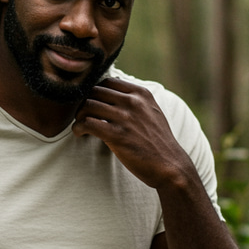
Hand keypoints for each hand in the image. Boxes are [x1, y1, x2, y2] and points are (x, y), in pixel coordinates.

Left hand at [72, 77, 193, 189]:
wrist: (170, 166)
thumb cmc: (157, 141)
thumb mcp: (152, 112)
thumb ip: (136, 100)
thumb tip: (114, 90)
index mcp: (141, 94)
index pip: (108, 82)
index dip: (95, 93)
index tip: (93, 104)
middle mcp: (133, 102)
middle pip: (95, 91)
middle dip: (85, 103)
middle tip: (83, 116)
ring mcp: (125, 118)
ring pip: (88, 105)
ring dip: (79, 116)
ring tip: (80, 126)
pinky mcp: (117, 135)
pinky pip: (87, 123)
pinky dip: (78, 127)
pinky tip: (80, 134)